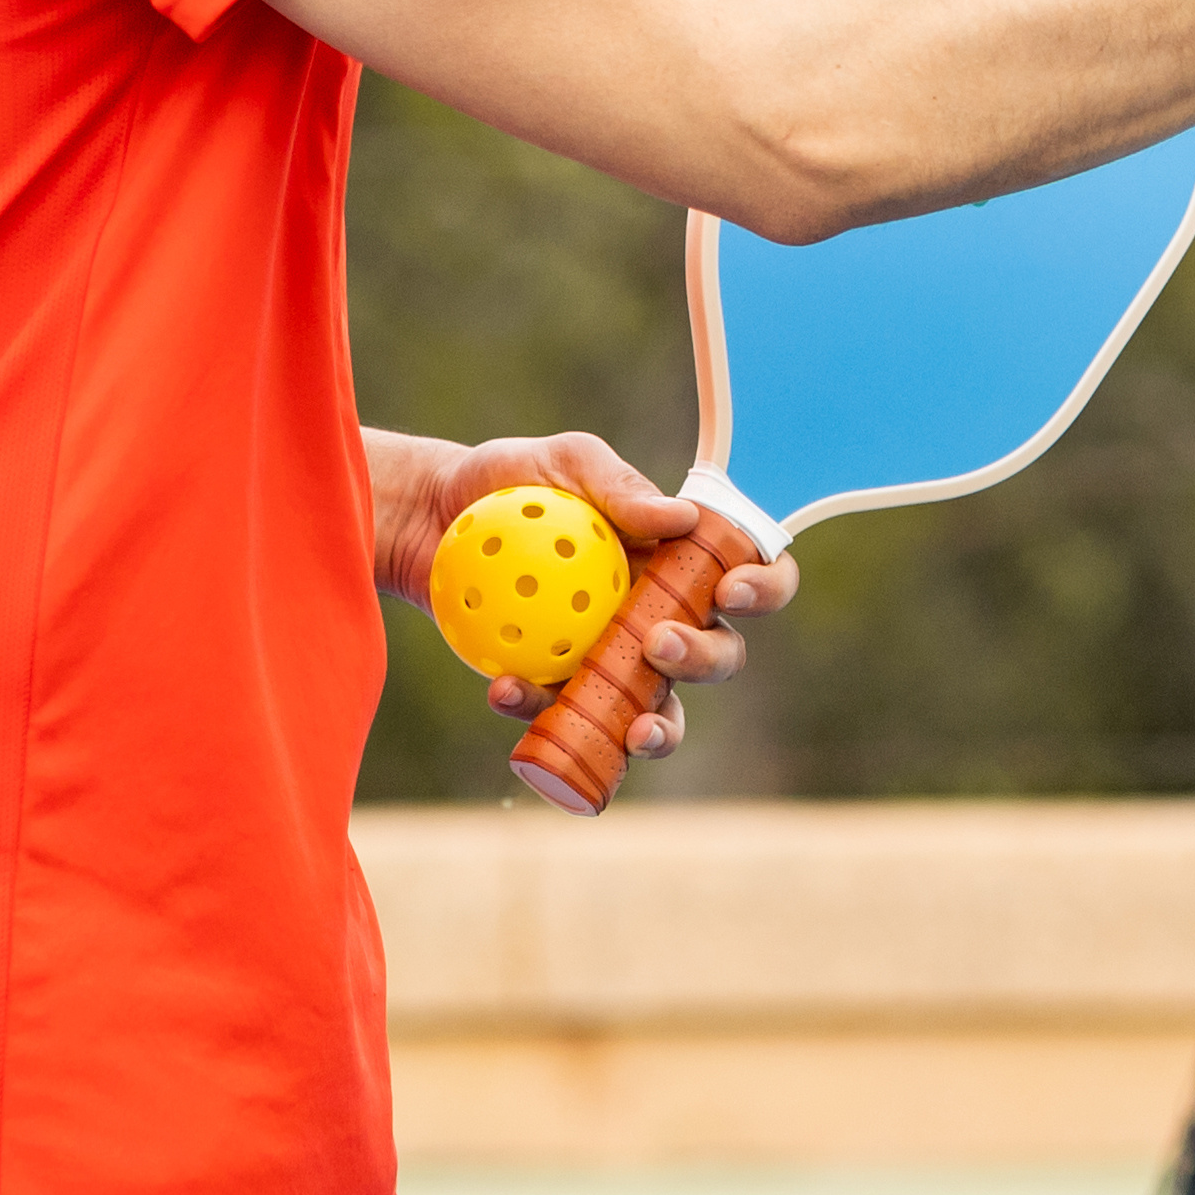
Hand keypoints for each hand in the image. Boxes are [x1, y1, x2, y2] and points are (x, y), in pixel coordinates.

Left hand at [367, 428, 801, 756]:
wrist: (430, 522)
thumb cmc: (512, 482)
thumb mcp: (563, 463)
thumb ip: (617, 485)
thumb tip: (678, 518)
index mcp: (681, 561)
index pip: (753, 575)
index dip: (763, 588)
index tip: (727, 591)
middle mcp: (662, 618)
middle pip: (719, 655)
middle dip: (705, 660)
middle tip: (657, 644)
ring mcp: (614, 665)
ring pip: (658, 714)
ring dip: (659, 730)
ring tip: (632, 730)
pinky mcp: (558, 693)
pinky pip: (565, 720)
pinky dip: (539, 714)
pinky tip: (503, 689)